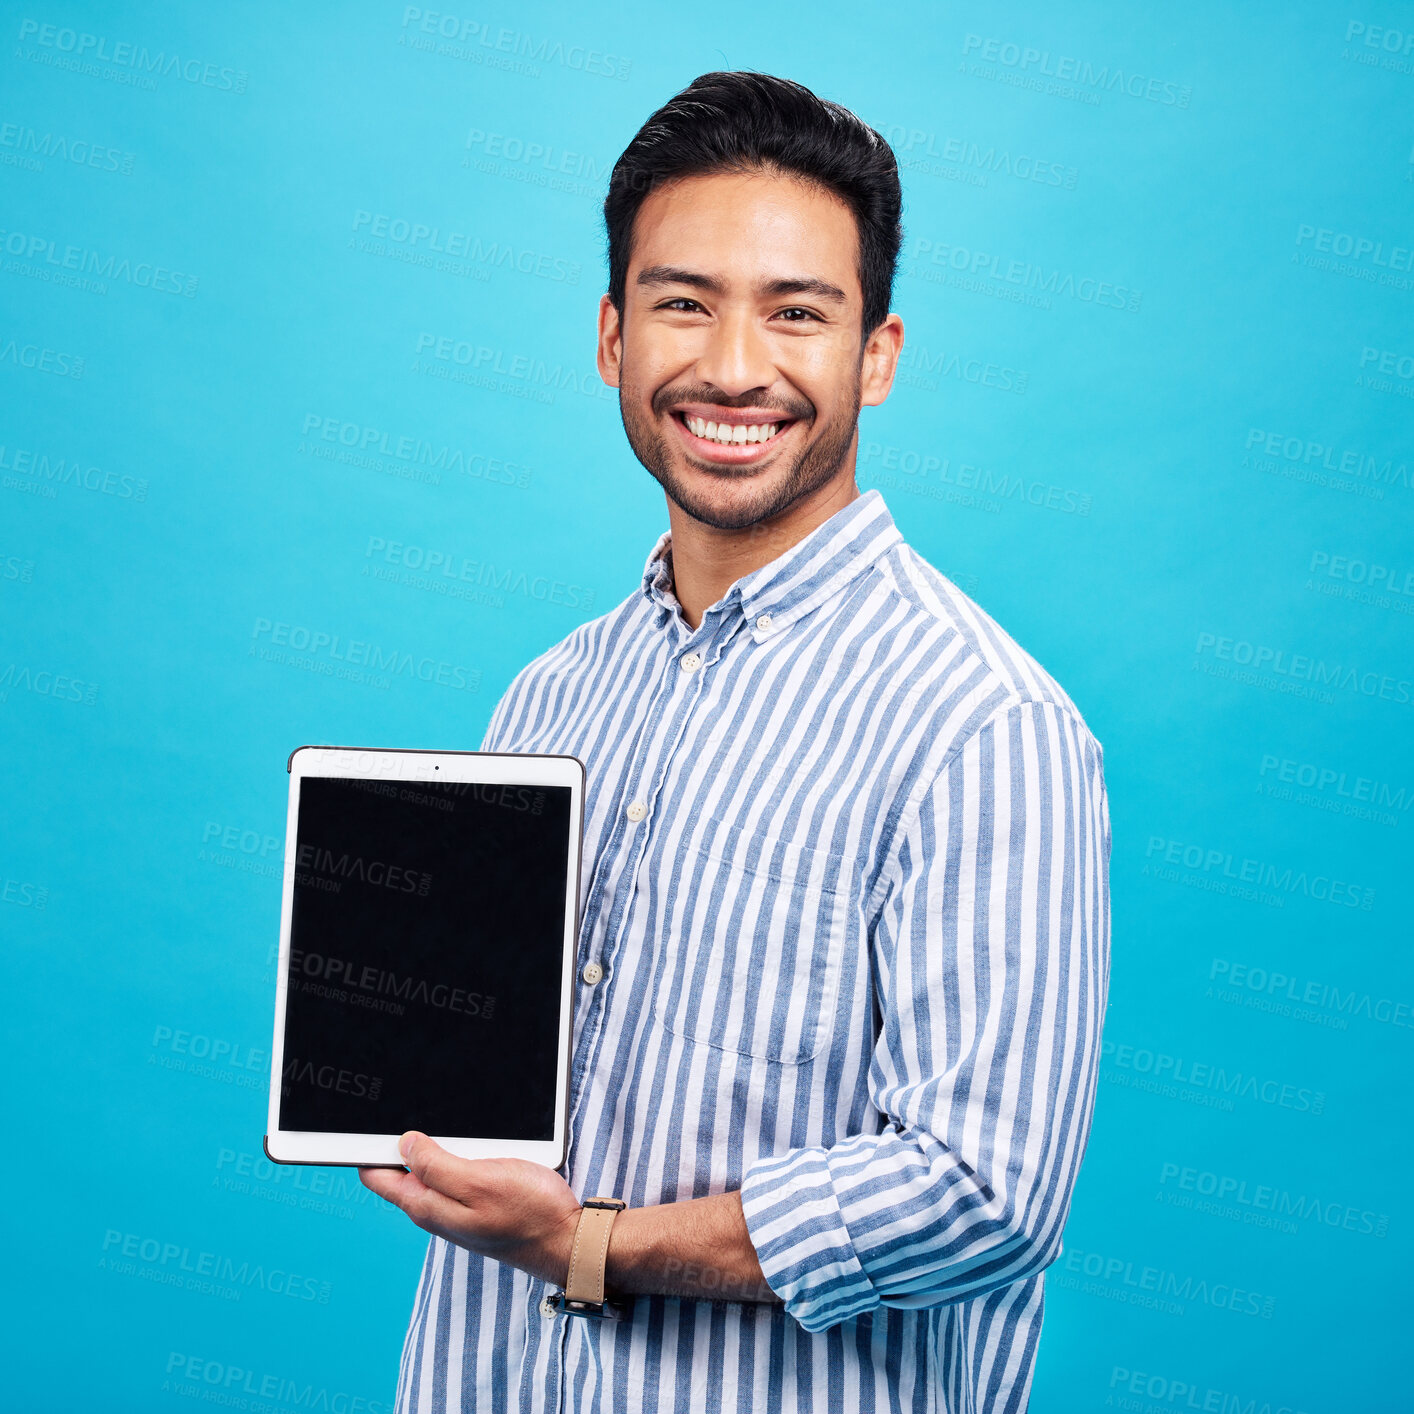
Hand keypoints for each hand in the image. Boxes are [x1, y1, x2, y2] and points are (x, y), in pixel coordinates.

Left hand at [360, 1132, 582, 1285]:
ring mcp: (456, 1206)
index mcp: (425, 1205)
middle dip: (402, 1141)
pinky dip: (460, 1152)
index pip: (376, 1176)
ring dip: (437, 1144)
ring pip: (432, 1166)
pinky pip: (456, 1171)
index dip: (367, 1148)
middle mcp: (435, 1208)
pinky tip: (475, 1141)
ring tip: (450, 1120)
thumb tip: (403, 1144)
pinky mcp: (476, 1202)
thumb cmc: (528, 1213)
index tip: (369, 1123)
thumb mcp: (477, 1181)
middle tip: (414, 1107)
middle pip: (401, 1168)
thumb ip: (435, 1165)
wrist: (564, 1239)